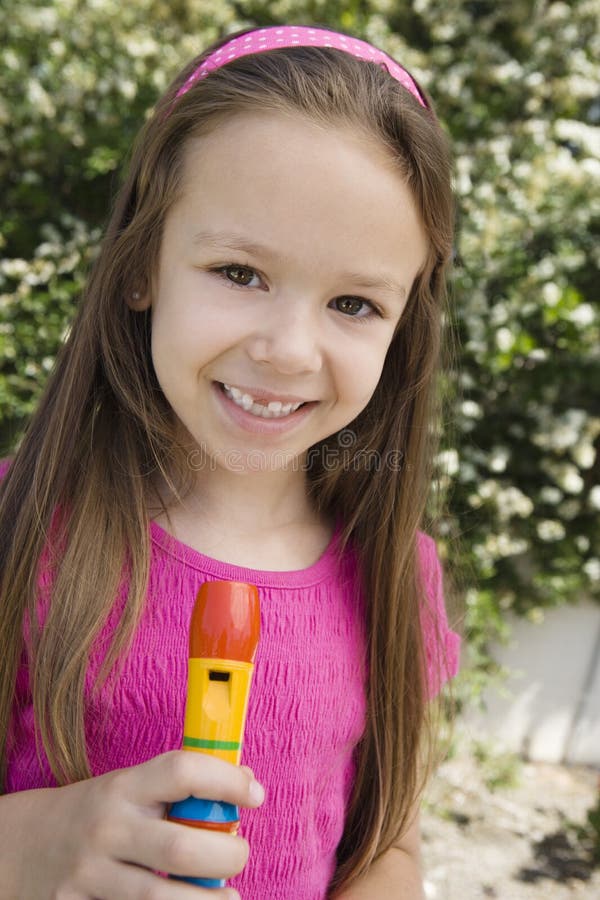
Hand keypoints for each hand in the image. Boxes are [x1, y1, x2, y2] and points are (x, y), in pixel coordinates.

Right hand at [1, 750, 263, 898]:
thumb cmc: (97, 813)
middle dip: (226, 856)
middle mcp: (107, 829)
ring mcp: (89, 875)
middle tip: (238, 855)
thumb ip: (180, 786)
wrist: (22, 845)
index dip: (226, 781)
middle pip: (181, 849)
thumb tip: (247, 782)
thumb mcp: (130, 786)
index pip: (182, 772)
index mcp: (125, 787)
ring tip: (228, 898)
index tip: (254, 795)